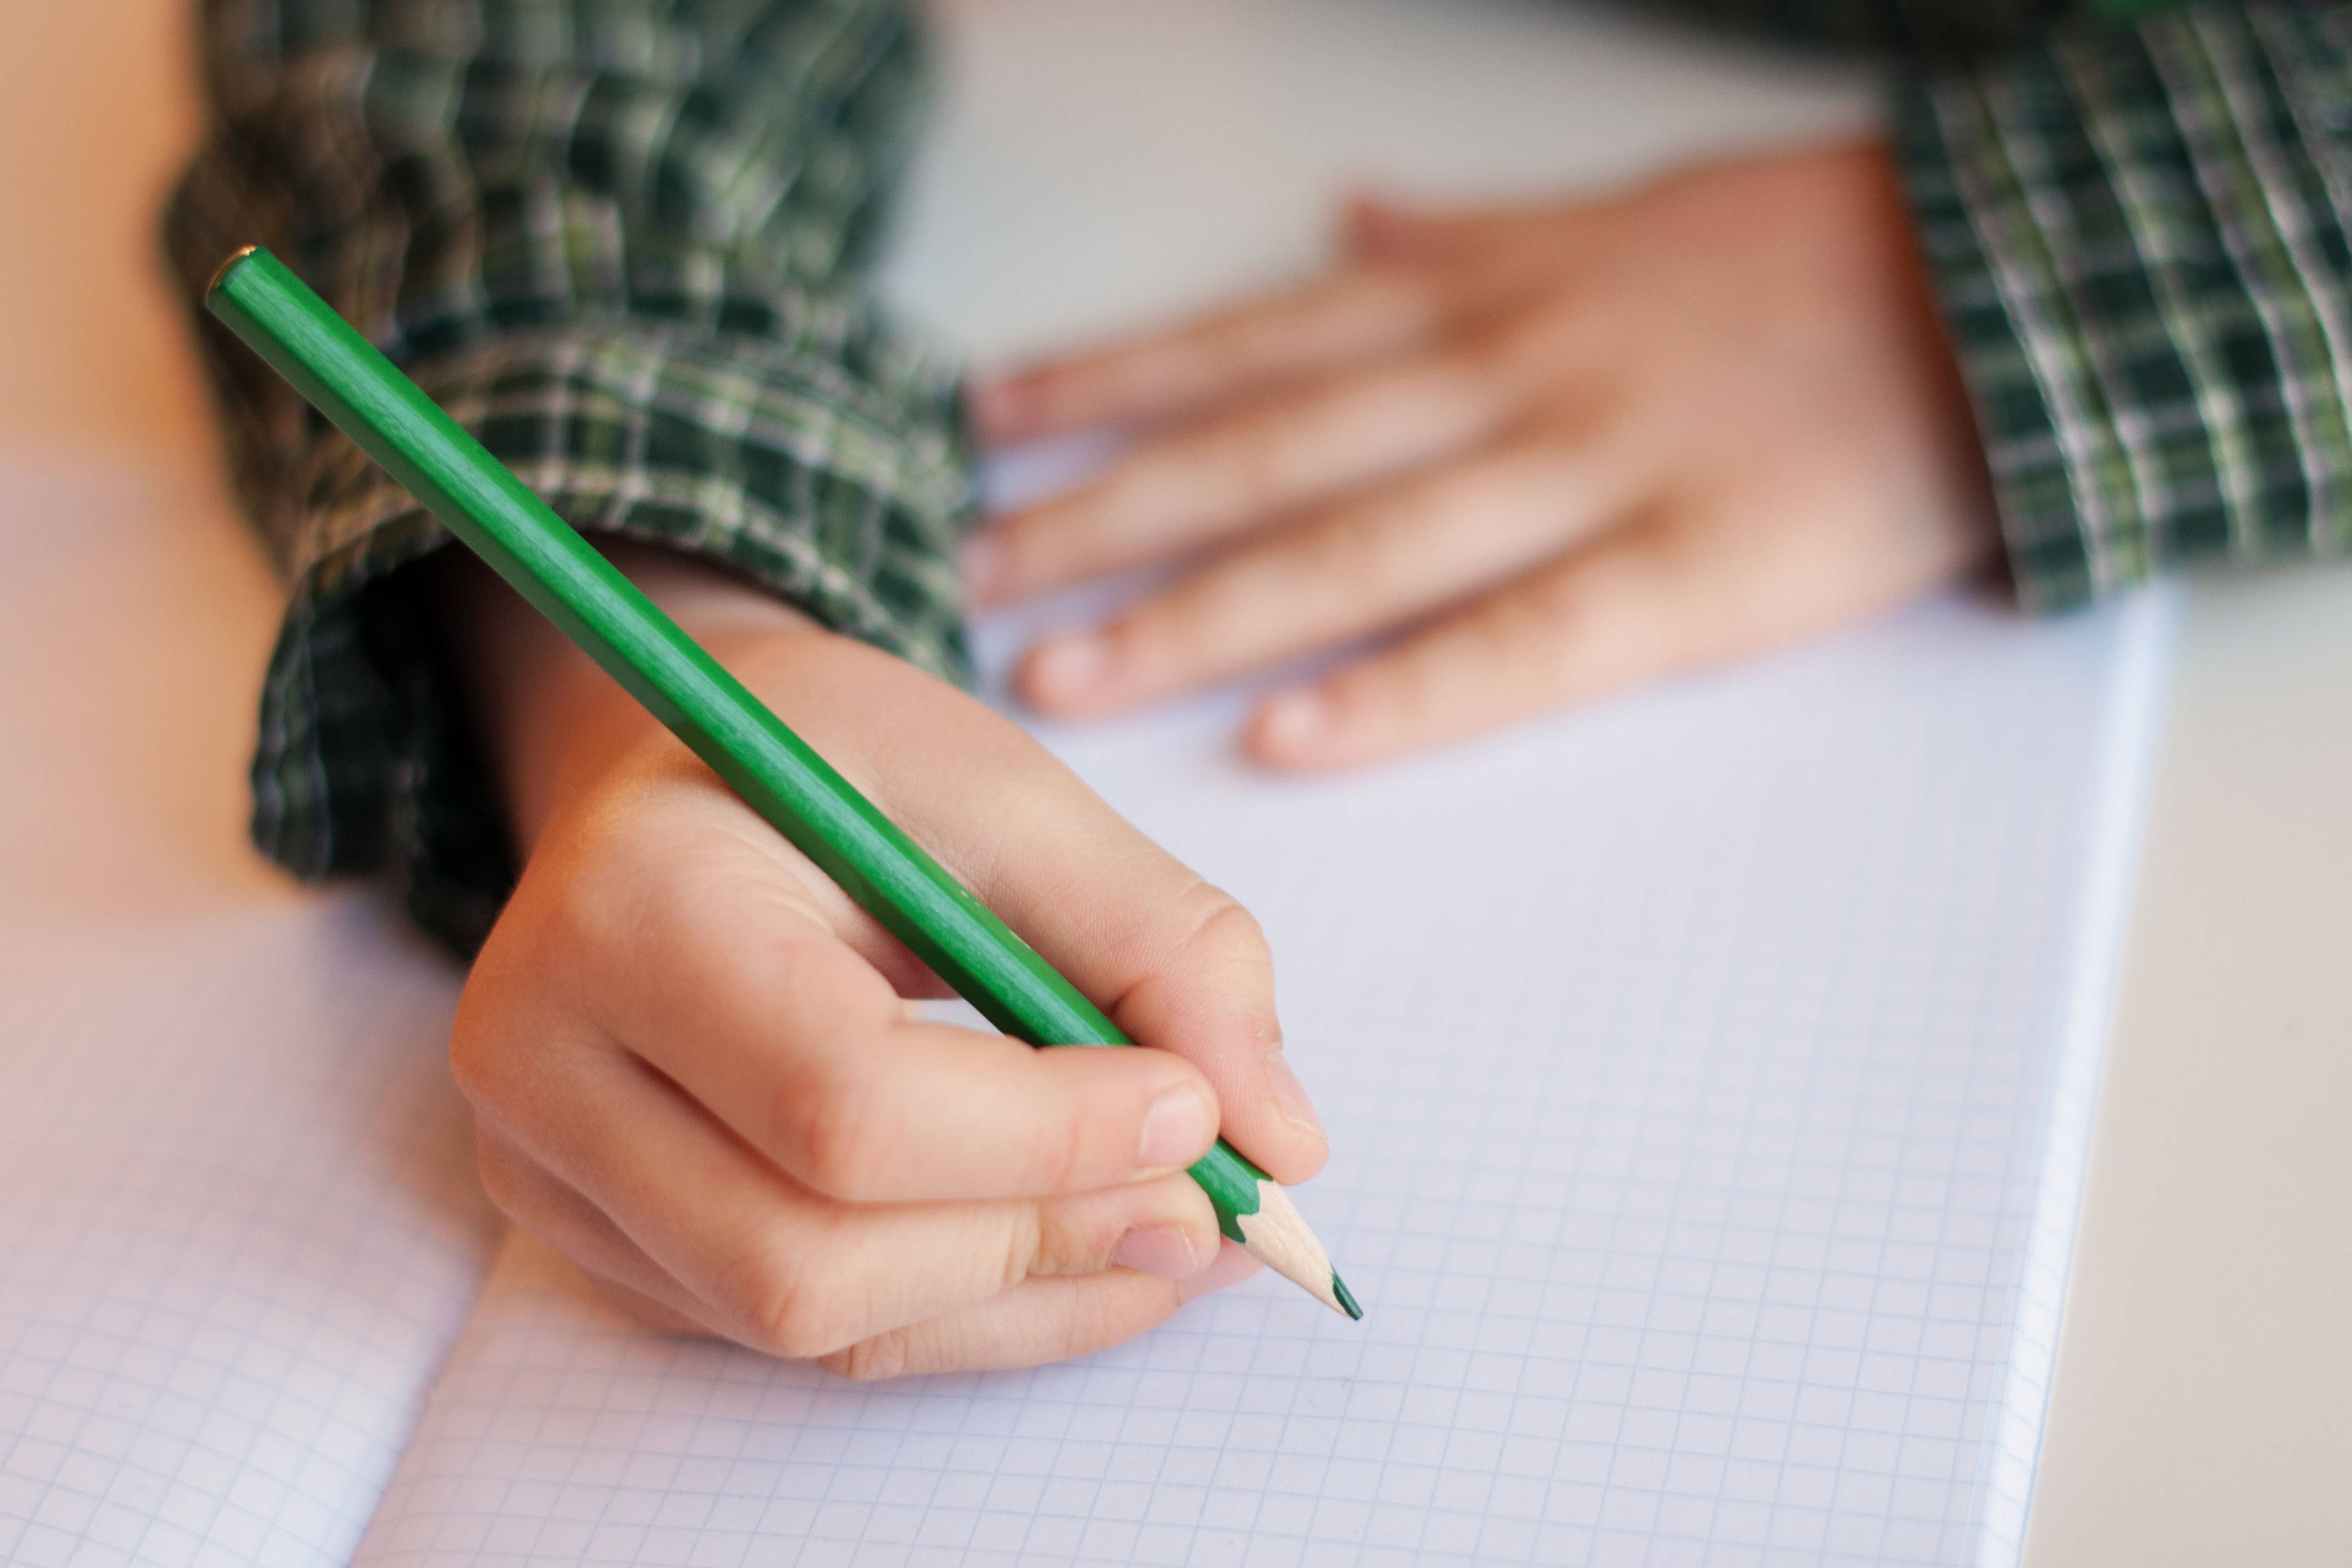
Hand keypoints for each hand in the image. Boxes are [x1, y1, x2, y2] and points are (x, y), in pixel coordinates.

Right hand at [436, 546, 1327, 1376]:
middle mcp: (545, 1062)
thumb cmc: (832, 763)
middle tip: (1217, 1203)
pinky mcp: (599, 1238)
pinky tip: (1079, 1248)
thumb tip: (1280, 1136)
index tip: (1203, 1111)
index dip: (1048, 1136)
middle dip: (1046, 1240)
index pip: (843, 1097)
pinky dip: (970, 1313)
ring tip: (1177, 1230)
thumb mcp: (1005, 787)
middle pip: (809, 1253)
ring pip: (811, 1326)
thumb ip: (1158, 944)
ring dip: (1027, 1298)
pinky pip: (803, 1337)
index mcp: (629, 907)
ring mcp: (551, 1173)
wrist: (671, 781)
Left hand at [965, 141, 1997, 767]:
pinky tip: (1289, 735)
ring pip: (1356, 544)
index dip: (1113, 380)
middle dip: (1107, 509)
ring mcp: (1590, 474)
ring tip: (1067, 665)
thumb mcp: (1606, 221)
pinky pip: (1519, 642)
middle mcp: (1504, 377)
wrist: (1996, 300)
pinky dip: (1400, 692)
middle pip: (1267, 448)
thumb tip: (1347, 225)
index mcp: (1481, 300)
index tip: (988, 424)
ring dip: (1198, 608)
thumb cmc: (1790, 263)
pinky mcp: (1686, 577)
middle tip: (972, 574)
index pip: (1256, 344)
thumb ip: (1463, 236)